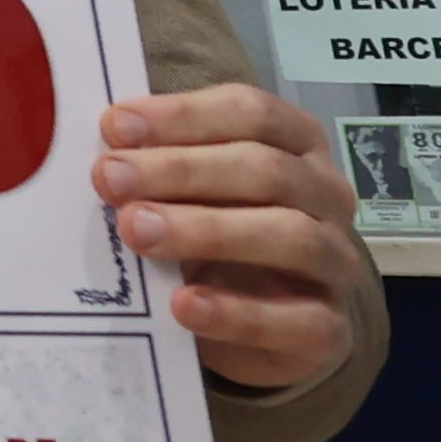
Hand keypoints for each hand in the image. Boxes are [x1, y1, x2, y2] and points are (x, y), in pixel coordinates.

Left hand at [98, 82, 371, 391]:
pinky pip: (297, 319)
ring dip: (207, 230)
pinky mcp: (330, 328)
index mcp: (296, 143)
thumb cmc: (219, 235)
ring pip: (288, 236)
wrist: (261, 328)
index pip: (251, 113)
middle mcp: (326, 195)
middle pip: (266, 169)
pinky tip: (183, 305)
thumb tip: (104, 149)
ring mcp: (336, 262)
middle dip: (180, 170)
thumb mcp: (189, 193)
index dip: (184, 115)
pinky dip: (237, 313)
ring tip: (137, 231)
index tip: (115, 126)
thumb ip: (157, 166)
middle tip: (110, 179)